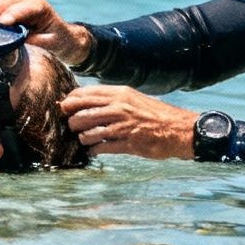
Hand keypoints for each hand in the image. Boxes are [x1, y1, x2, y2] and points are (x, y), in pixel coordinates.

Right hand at [0, 0, 94, 66]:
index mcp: (39, 7)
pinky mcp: (9, 7)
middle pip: (5, 2)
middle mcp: (27, 0)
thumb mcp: (49, 44)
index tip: (0, 23)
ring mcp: (17, 2)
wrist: (64, 37)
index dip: (10, 15)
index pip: (22, 9)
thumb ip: (31, 41)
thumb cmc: (58, 41)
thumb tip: (12, 43)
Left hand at [60, 85, 196, 159]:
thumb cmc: (154, 114)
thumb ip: (110, 99)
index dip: (69, 102)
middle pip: (80, 113)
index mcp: (119, 93)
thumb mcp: (132, 98)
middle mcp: (118, 107)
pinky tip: (94, 150)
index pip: (83, 95)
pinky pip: (101, 147)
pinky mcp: (127, 143)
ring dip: (83, 138)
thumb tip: (85, 101)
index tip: (65, 109)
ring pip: (88, 132)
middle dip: (72, 122)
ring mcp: (122, 126)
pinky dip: (93, 150)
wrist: (179, 129)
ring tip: (86, 140)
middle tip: (74, 127)